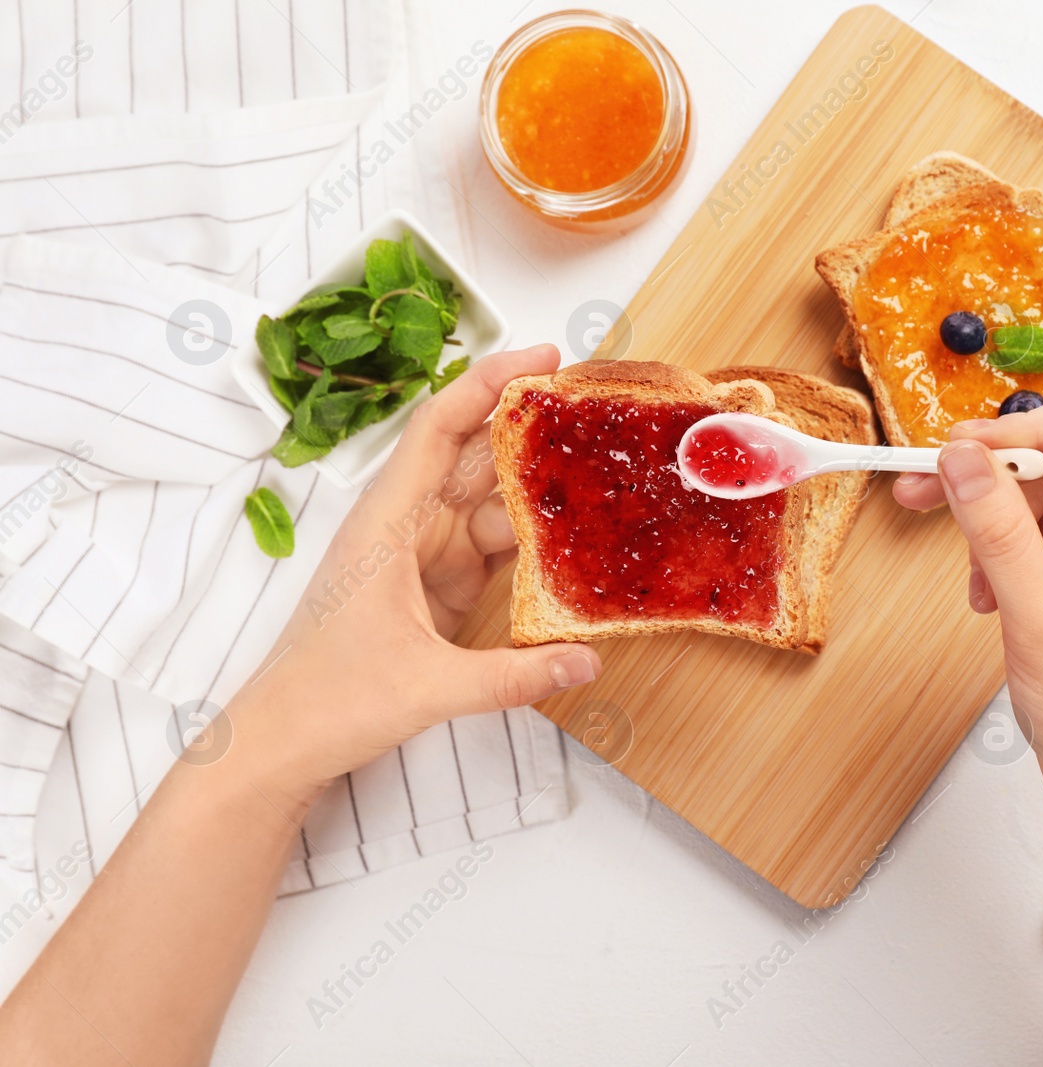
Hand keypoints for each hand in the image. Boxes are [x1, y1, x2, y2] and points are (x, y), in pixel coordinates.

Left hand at [226, 346, 599, 803]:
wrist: (279, 744)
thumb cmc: (327, 701)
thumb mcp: (428, 688)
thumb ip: (513, 678)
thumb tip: (587, 660)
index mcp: (387, 523)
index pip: (441, 427)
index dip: (491, 383)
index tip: (545, 357)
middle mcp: (406, 527)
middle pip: (477, 457)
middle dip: (534, 430)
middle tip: (598, 412)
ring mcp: (423, 557)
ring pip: (493, 505)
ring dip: (542, 494)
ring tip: (607, 477)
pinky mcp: (438, 590)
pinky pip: (495, 551)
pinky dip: (534, 545)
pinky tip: (576, 543)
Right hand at [894, 391, 1042, 812]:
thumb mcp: (1038, 616)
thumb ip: (995, 530)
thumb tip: (957, 459)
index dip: (1029, 425)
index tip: (963, 447)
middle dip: (992, 471)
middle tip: (923, 484)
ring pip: (1040, 492)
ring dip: (988, 518)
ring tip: (957, 561)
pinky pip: (1033, 531)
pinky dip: (997, 551)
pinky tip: (984, 595)